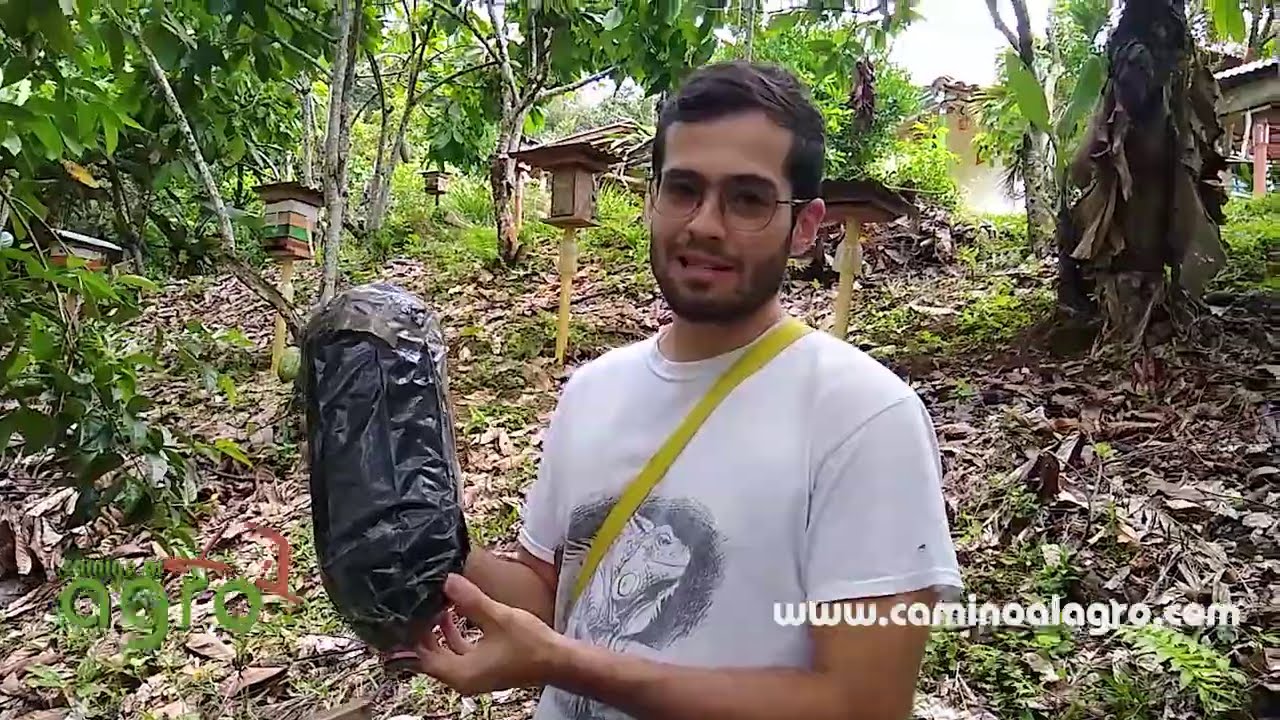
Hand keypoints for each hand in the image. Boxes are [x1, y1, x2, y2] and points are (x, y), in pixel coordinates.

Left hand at [415, 573, 567, 694]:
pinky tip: (457, 615)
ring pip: (445, 654)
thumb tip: (448, 580)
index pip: (422, 656)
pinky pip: (459, 653)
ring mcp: (474, 676)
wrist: (558, 661)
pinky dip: (454, 636)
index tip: (410, 611)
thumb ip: (471, 600)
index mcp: (461, 673)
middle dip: (424, 631)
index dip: (414, 633)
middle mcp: (463, 679)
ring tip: (437, 605)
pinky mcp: (484, 669)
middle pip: (431, 656)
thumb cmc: (530, 644)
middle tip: (420, 605)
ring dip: (439, 632)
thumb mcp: (498, 617)